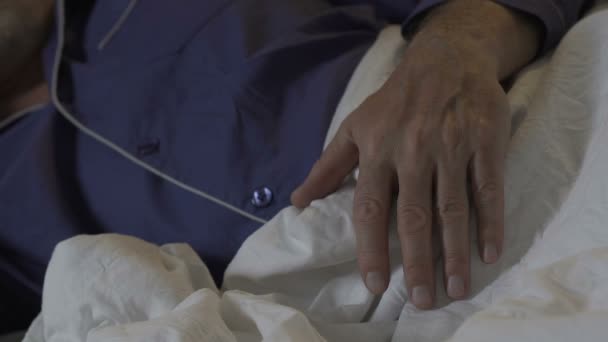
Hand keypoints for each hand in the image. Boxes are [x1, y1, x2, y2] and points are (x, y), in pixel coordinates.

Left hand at [292, 33, 510, 308]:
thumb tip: (297, 201)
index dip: (370, 248)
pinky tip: (488, 253)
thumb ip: (327, 166)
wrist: (445, 59)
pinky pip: (488, 188)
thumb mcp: (354, 127)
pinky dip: (490, 222)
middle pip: (414, 216)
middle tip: (420, 300)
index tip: (375, 283)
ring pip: (452, 209)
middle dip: (417, 262)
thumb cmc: (394, 101)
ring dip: (454, 252)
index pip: (370, 208)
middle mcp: (413, 151)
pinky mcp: (485, 142)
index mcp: (377, 150)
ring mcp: (452, 147)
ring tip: (454, 288)